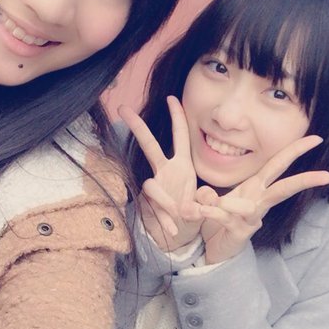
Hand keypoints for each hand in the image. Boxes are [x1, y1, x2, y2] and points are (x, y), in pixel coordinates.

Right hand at [118, 97, 207, 251]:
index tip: (171, 98)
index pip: (179, 136)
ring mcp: (155, 188)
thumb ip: (204, 202)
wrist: (182, 230)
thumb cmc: (192, 208)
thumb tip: (200, 208)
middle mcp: (165, 172)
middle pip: (150, 147)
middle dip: (138, 128)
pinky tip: (173, 230)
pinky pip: (155, 211)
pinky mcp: (149, 205)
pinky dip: (166, 221)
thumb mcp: (204, 202)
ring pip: (151, 187)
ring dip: (165, 201)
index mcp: (181, 164)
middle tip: (123, 109)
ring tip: (180, 214)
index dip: (177, 118)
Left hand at [199, 135, 328, 263]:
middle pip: (284, 188)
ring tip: (216, 203)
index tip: (316, 138)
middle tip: (327, 175)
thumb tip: (205, 194)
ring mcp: (251, 219)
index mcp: (254, 187)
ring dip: (232, 203)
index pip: (277, 165)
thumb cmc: (215, 218)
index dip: (295, 151)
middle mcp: (257, 202)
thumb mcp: (208, 201)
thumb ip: (205, 194)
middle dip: (305, 180)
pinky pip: (227, 219)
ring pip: (252, 208)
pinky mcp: (239, 233)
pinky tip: (201, 211)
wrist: (210, 248)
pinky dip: (213, 213)